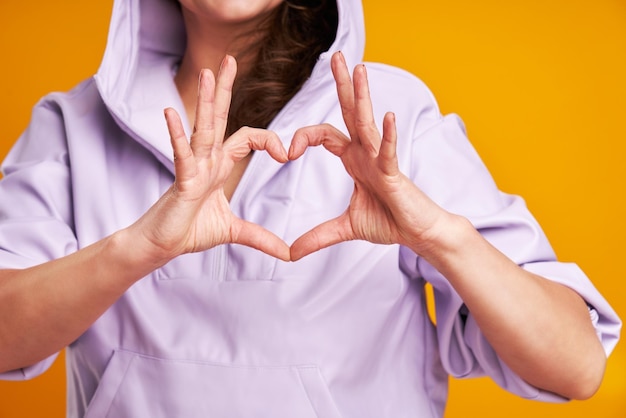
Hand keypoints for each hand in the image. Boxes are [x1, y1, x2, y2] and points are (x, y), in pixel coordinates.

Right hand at [130, 56, 289, 262]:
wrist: (162, 245)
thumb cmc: (190, 231)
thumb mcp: (234, 232)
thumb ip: (261, 237)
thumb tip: (288, 253)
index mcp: (220, 166)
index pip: (247, 138)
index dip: (268, 140)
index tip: (287, 154)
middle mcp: (206, 160)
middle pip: (219, 117)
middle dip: (225, 89)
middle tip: (229, 59)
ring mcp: (193, 167)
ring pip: (202, 128)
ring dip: (207, 100)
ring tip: (208, 72)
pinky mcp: (180, 181)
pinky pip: (180, 155)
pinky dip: (177, 135)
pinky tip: (172, 113)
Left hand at [288, 51, 449, 260]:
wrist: (417, 234)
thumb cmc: (389, 222)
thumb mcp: (345, 228)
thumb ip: (318, 236)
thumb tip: (291, 253)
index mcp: (353, 159)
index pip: (324, 135)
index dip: (303, 137)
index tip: (286, 152)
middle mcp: (366, 152)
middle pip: (349, 113)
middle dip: (342, 85)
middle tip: (335, 56)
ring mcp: (381, 159)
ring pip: (367, 123)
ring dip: (362, 96)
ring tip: (358, 68)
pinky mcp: (394, 174)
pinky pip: (388, 151)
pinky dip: (386, 135)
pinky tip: (385, 116)